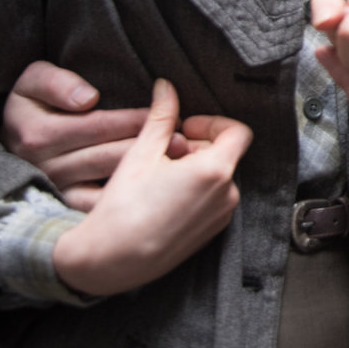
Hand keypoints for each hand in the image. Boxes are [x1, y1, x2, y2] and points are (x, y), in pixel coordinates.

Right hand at [1, 61, 188, 210]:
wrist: (12, 145)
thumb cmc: (34, 105)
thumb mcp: (33, 83)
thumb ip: (56, 83)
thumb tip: (87, 98)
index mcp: (39, 135)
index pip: (97, 126)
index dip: (133, 120)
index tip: (165, 115)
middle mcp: (48, 167)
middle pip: (109, 157)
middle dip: (152, 148)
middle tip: (186, 143)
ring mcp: (59, 190)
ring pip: (111, 183)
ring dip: (150, 174)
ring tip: (183, 165)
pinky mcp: (69, 206)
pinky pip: (104, 206)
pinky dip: (133, 200)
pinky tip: (161, 192)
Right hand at [52, 79, 251, 296]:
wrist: (110, 260)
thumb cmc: (124, 208)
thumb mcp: (141, 153)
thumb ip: (162, 116)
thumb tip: (167, 87)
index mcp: (216, 170)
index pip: (237, 131)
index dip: (212, 123)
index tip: (186, 126)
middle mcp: (227, 195)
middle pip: (225, 154)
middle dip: (198, 146)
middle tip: (165, 150)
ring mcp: (221, 217)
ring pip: (218, 178)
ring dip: (195, 169)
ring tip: (160, 175)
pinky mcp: (211, 234)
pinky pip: (212, 201)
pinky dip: (195, 191)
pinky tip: (164, 197)